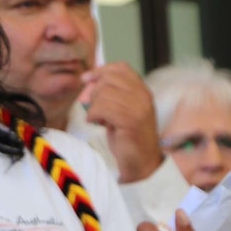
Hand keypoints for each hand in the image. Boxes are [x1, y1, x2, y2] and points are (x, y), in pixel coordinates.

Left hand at [80, 62, 162, 182]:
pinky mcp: (130, 120)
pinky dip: (94, 116)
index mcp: (142, 90)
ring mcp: (138, 107)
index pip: (121, 67)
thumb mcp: (119, 110)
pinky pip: (102, 108)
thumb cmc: (128, 137)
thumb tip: (88, 79)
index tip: (87, 79)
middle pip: (108, 79)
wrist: (142, 163)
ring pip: (104, 93)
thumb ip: (109, 94)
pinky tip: (98, 124)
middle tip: (96, 110)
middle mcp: (143, 95)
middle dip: (95, 92)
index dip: (101, 70)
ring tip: (100, 120)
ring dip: (94, 107)